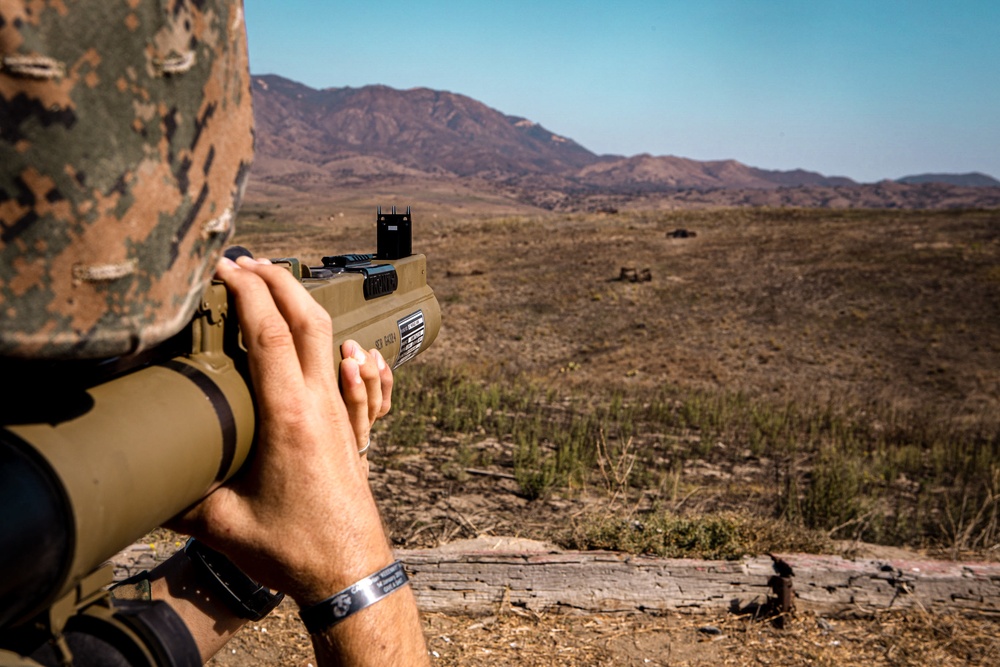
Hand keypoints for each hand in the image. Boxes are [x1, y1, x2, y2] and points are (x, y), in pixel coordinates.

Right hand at [170, 256, 394, 603]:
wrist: (349, 572)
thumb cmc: (292, 548)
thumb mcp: (222, 525)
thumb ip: (178, 500)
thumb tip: (140, 480)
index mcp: (287, 417)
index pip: (268, 334)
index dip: (245, 292)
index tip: (222, 267)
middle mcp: (321, 405)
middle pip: (309, 320)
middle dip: (280, 280)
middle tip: (249, 260)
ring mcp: (342, 415)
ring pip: (333, 341)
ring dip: (307, 307)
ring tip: (282, 287)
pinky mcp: (352, 430)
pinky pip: (359, 378)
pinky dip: (348, 351)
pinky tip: (350, 346)